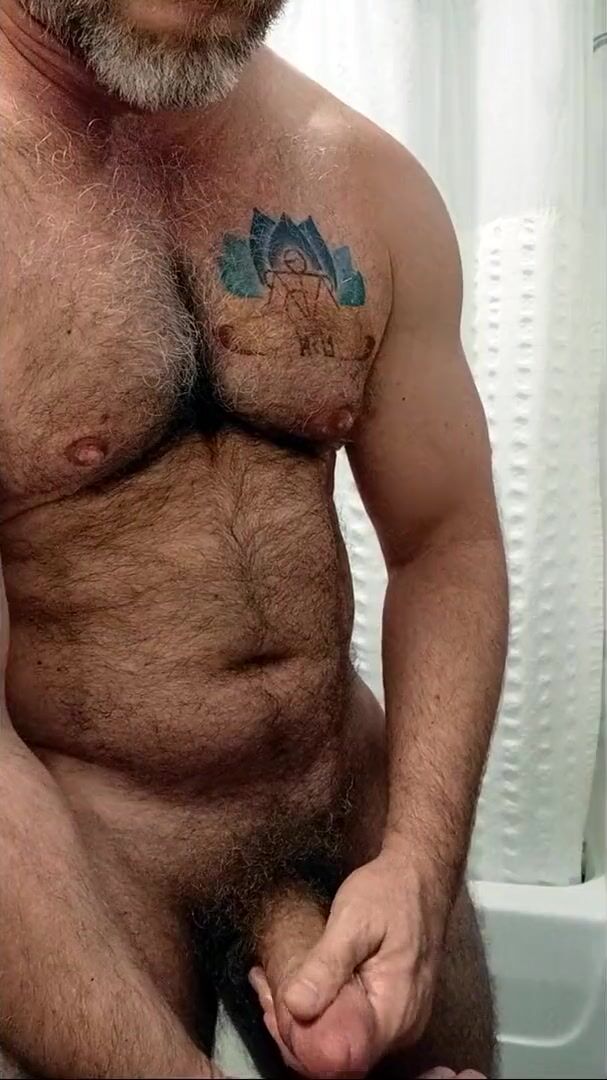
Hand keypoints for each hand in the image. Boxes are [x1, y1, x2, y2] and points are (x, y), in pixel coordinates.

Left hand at [251, 849, 451, 1077]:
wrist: (421, 875)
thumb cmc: (390, 893)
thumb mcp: (354, 920)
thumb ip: (327, 964)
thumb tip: (295, 1006)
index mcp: (395, 1013)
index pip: (342, 1059)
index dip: (303, 1045)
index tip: (274, 1010)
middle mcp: (401, 1028)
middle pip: (340, 1053)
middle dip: (296, 1029)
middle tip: (266, 990)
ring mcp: (398, 1020)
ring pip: (343, 1037)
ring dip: (304, 1018)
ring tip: (272, 983)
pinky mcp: (390, 1006)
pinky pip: (352, 1021)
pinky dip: (321, 1007)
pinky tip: (296, 984)